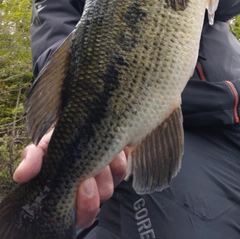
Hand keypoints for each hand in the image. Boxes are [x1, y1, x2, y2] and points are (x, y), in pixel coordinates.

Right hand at [13, 131, 127, 228]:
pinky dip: (116, 159)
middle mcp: (87, 194)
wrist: (77, 125)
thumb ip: (32, 161)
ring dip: (103, 173)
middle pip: (95, 207)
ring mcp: (103, 182)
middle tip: (88, 175)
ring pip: (108, 190)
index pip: (80, 218)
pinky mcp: (116, 168)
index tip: (82, 185)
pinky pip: (121, 170)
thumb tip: (20, 175)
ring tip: (96, 154)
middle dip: (92, 193)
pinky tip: (109, 148)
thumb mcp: (42, 149)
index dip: (84, 206)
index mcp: (67, 196)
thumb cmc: (58, 141)